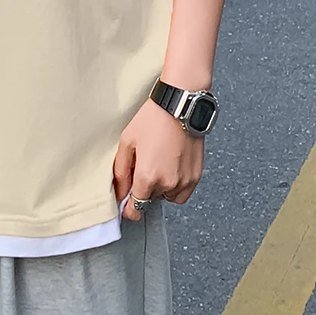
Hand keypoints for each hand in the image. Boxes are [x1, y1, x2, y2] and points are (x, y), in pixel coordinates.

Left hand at [113, 97, 204, 220]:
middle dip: (144, 189)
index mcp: (148, 177)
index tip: (126, 204)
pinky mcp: (196, 176)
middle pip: (151, 200)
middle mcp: (168, 183)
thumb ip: (120, 171)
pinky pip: (182, 193)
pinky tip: (170, 167)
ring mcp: (184, 181)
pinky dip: (175, 186)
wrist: (181, 106)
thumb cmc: (154, 119)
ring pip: (167, 197)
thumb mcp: (127, 141)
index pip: (136, 208)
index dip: (129, 208)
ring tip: (158, 164)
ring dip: (160, 188)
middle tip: (142, 166)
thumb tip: (119, 191)